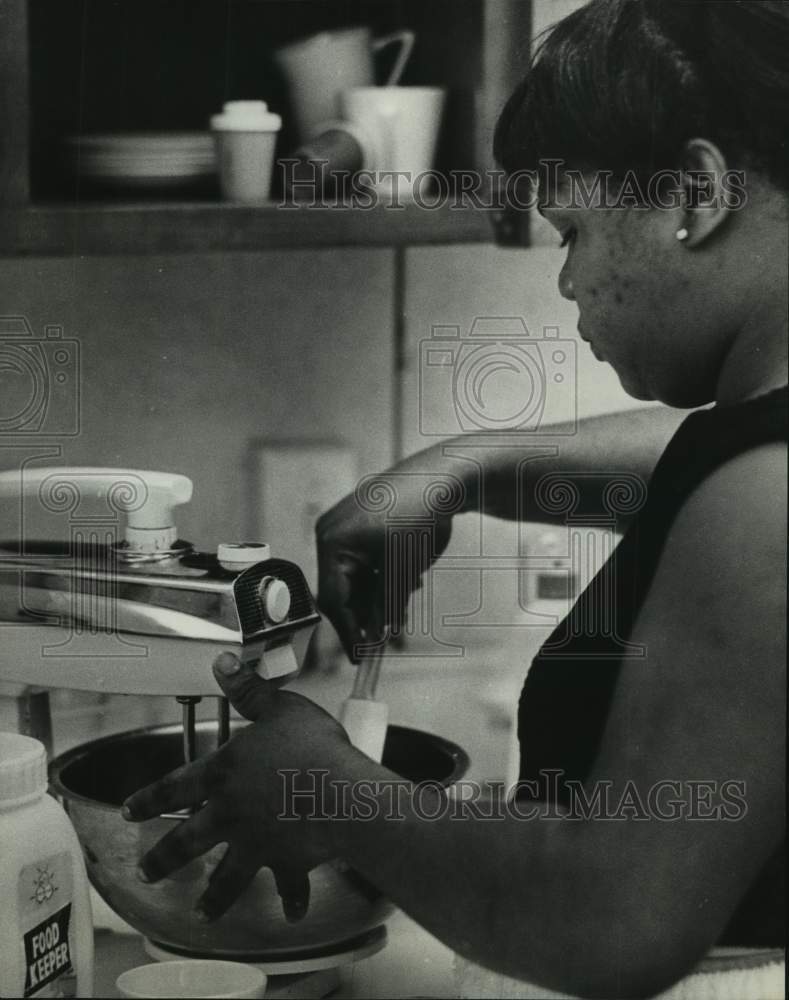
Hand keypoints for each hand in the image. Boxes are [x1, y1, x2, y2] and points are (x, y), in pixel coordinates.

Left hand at [122, 653, 351, 922]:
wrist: (340, 792)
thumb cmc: (310, 747)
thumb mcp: (277, 708)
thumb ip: (248, 690)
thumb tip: (222, 665)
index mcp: (223, 774)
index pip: (174, 786)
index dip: (148, 798)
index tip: (130, 811)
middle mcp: (230, 814)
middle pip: (186, 842)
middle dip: (163, 859)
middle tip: (146, 871)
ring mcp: (256, 843)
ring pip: (226, 877)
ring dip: (213, 896)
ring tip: (203, 911)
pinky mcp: (287, 860)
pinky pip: (289, 884)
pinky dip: (292, 898)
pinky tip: (293, 911)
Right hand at [315, 468, 456, 660]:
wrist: (442, 478)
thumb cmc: (421, 515)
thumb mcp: (404, 571)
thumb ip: (388, 606)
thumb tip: (380, 635)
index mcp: (333, 541)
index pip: (333, 598)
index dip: (349, 630)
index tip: (361, 654)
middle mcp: (330, 532)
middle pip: (340, 588)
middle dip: (365, 613)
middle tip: (382, 640)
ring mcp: (343, 524)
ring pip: (353, 576)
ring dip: (375, 595)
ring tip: (401, 605)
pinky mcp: (358, 521)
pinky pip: (360, 559)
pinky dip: (378, 576)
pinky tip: (403, 581)